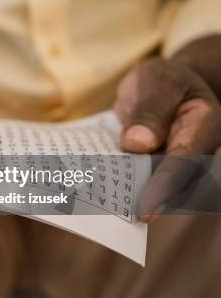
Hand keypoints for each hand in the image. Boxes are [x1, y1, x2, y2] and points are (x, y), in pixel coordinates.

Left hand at [114, 56, 220, 221]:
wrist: (164, 84)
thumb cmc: (163, 81)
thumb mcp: (155, 83)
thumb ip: (149, 111)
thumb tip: (136, 144)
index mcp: (203, 126)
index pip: (184, 163)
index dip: (164, 188)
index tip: (145, 211)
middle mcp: (194, 151)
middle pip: (172, 186)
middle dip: (144, 202)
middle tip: (114, 216)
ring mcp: (174, 163)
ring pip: (155, 188)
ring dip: (130, 198)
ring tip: (100, 209)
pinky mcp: (154, 169)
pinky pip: (138, 181)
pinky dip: (119, 186)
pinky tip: (96, 193)